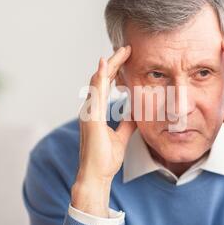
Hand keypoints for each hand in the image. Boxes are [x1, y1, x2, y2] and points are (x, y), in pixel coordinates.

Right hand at [72, 46, 136, 217]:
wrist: (96, 176)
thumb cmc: (105, 159)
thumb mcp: (121, 137)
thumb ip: (126, 123)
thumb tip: (135, 113)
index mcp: (95, 112)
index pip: (105, 85)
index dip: (114, 70)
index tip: (126, 58)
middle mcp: (90, 109)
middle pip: (101, 79)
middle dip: (113, 63)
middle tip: (125, 48)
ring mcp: (89, 112)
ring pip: (97, 81)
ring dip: (108, 65)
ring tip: (120, 51)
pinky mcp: (91, 118)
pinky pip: (95, 93)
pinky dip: (100, 77)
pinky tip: (106, 65)